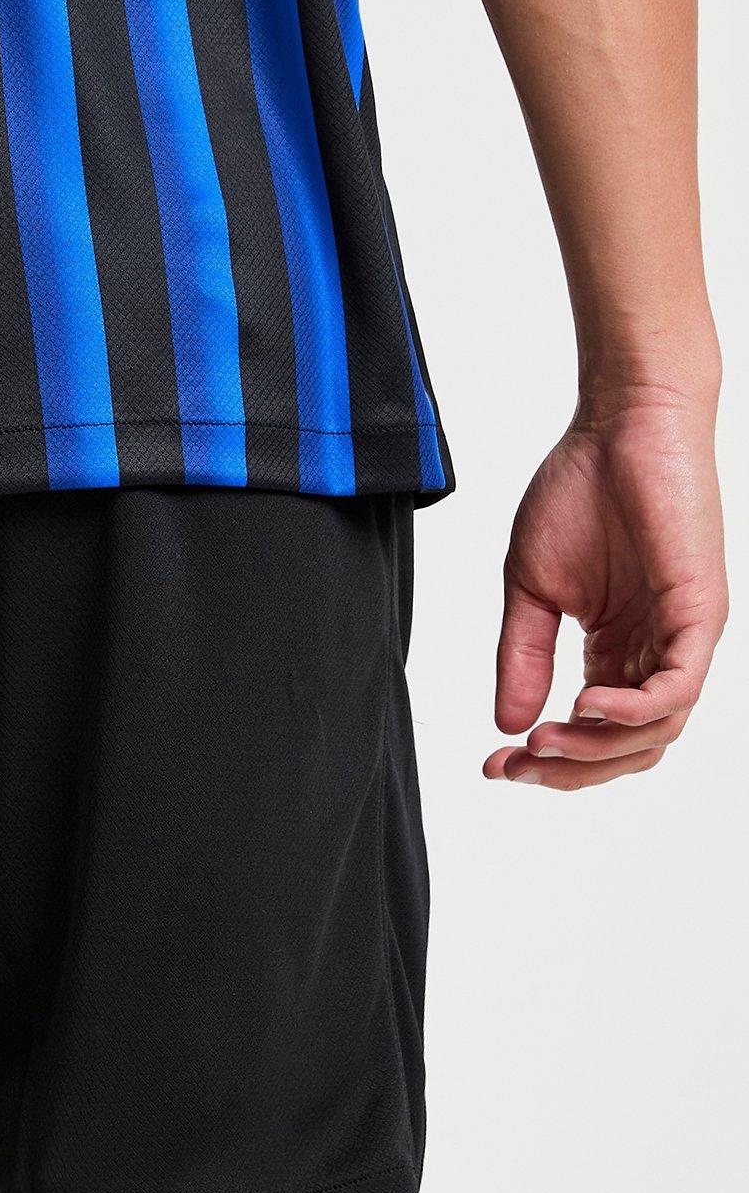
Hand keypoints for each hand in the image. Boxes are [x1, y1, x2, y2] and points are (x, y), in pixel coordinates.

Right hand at [485, 392, 726, 790]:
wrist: (619, 423)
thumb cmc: (581, 489)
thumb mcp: (531, 589)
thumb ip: (523, 657)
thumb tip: (506, 724)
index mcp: (618, 649)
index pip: (591, 733)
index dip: (545, 762)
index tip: (493, 765)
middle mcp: (656, 651)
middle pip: (627, 750)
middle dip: (568, 769)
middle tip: (516, 764)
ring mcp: (683, 637)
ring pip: (655, 732)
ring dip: (595, 750)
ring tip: (544, 742)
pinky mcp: (700, 614)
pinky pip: (677, 688)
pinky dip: (633, 712)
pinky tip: (585, 709)